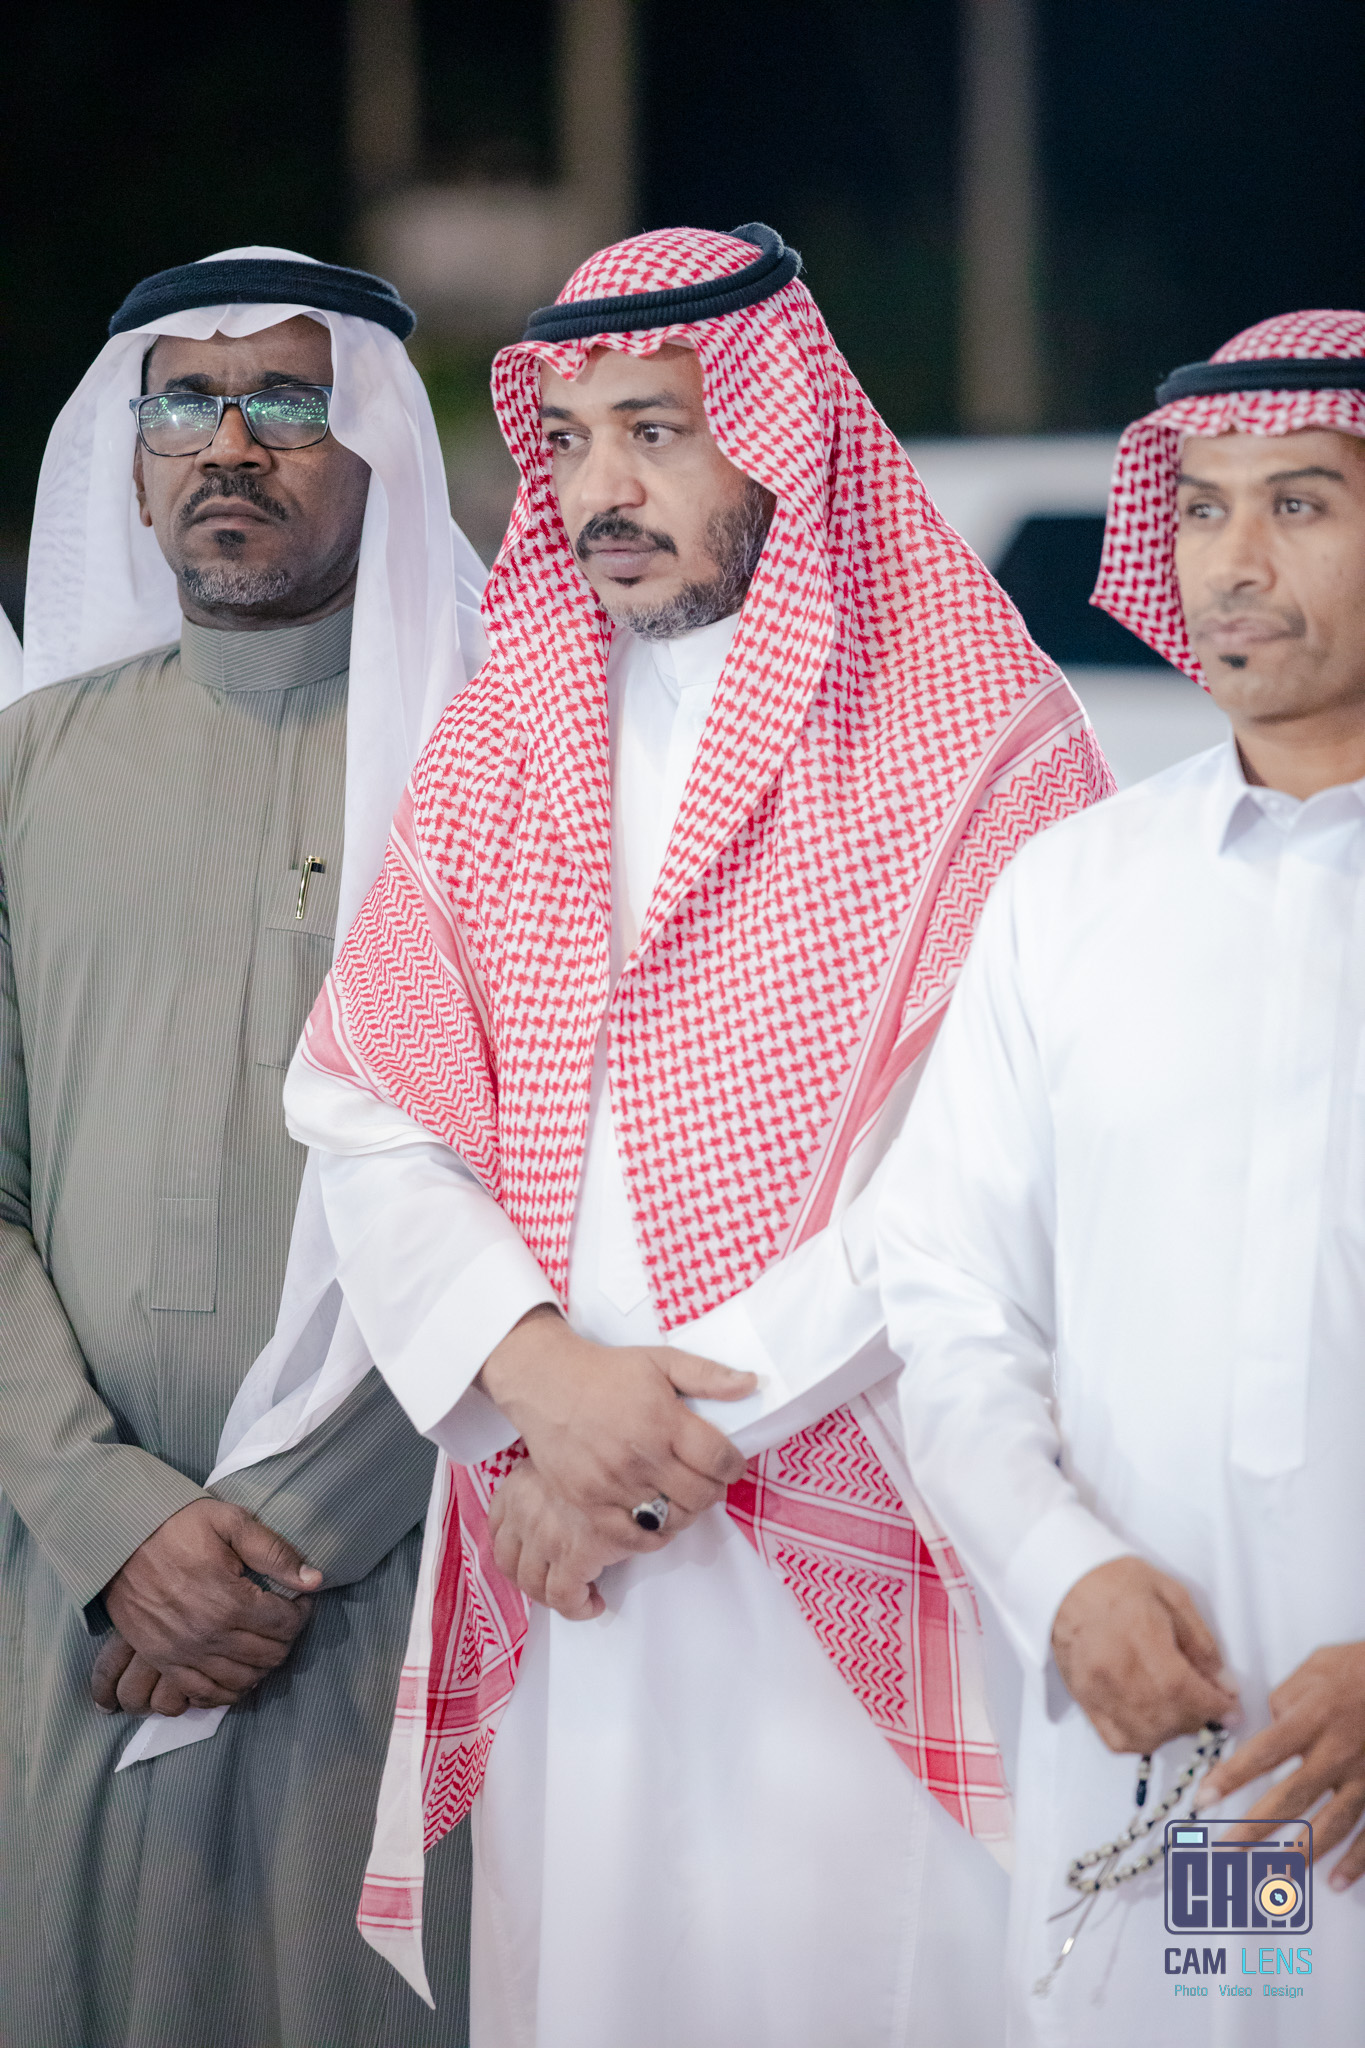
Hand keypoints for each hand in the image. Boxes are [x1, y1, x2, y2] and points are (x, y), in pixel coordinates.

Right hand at [101, 1499, 319, 1709]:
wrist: (120, 1541)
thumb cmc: (177, 1526)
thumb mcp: (231, 1522)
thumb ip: (274, 1552)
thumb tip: (315, 1580)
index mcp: (228, 1601)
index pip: (286, 1624)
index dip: (302, 1611)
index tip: (300, 1597)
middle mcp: (208, 1636)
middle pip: (269, 1656)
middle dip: (287, 1638)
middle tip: (284, 1617)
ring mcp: (183, 1655)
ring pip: (242, 1681)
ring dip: (262, 1665)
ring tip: (264, 1641)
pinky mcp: (164, 1663)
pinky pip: (205, 1694)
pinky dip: (228, 1690)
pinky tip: (238, 1671)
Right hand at [478, 1307, 755, 1520]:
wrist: (547, 1383)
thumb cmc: (607, 1372)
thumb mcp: (661, 1360)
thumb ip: (708, 1375)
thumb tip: (752, 1385)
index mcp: (664, 1420)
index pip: (719, 1459)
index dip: (734, 1466)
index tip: (731, 1464)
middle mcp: (642, 1456)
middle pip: (700, 1495)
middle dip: (713, 1491)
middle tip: (708, 1482)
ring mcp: (613, 1484)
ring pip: (670, 1519)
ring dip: (686, 1513)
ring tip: (683, 1498)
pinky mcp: (588, 1502)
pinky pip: (631, 1538)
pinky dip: (652, 1536)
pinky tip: (657, 1521)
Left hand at [487, 1458, 693, 1620]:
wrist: (640, 1462)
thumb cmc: (610, 1458)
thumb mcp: (567, 1462)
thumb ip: (552, 1485)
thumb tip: (562, 1512)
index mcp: (519, 1484)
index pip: (497, 1528)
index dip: (514, 1550)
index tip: (532, 1558)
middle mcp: (523, 1510)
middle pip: (508, 1562)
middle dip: (530, 1578)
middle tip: (553, 1583)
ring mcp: (545, 1536)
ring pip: (532, 1585)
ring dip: (551, 1596)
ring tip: (576, 1595)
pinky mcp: (574, 1556)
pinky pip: (564, 1598)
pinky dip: (577, 1608)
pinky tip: (593, 1603)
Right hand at [1051, 1556, 1239, 1752]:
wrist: (1065, 1580)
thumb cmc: (1119, 1582)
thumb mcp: (1172, 1596)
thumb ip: (1201, 1643)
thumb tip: (1226, 1686)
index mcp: (1143, 1642)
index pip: (1188, 1694)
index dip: (1218, 1708)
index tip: (1232, 1708)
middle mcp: (1118, 1675)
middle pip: (1170, 1719)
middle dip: (1199, 1717)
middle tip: (1208, 1702)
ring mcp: (1098, 1692)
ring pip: (1147, 1736)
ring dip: (1173, 1730)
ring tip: (1180, 1708)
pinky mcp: (1084, 1701)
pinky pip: (1118, 1741)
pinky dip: (1142, 1739)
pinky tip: (1152, 1720)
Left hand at [1198, 1642, 1364, 1891]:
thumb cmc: (1362, 1667)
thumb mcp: (1316, 1667)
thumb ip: (1286, 1699)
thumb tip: (1268, 1725)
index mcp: (1312, 1719)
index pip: (1262, 1753)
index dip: (1231, 1777)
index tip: (1204, 1799)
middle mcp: (1336, 1753)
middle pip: (1290, 1797)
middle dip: (1255, 1827)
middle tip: (1226, 1851)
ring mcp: (1364, 1777)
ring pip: (1330, 1824)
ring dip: (1300, 1853)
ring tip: (1274, 1876)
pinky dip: (1356, 1860)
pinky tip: (1336, 1879)